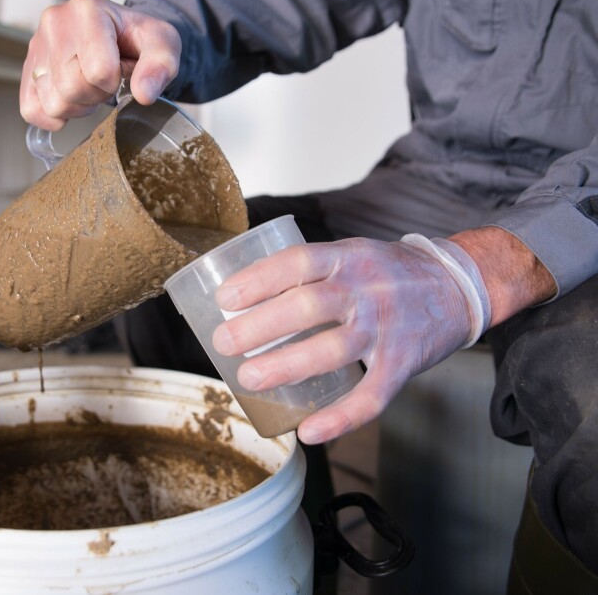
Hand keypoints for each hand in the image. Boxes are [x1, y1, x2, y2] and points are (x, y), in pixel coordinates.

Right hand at [20, 0, 181, 129]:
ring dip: (77, 106)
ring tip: (88, 85)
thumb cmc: (136, 39)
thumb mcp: (162, 44)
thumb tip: (144, 94)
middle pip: (71, 88)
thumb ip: (160, 66)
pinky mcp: (28, 68)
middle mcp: (55, 23)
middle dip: (95, 95)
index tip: (120, 70)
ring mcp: (37, 45)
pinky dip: (53, 115)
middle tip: (105, 81)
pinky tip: (70, 100)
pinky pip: (32, 109)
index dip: (114, 81)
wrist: (118, 34)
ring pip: (53, 103)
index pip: (98, 70)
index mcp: (87, 10)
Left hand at [210, 236, 488, 444]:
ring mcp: (387, 328)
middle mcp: (367, 290)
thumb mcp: (352, 253)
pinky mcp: (403, 363)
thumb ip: (310, 270)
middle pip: (308, 306)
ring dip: (287, 366)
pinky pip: (371, 396)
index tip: (224, 299)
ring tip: (248, 379)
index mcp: (349, 257)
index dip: (258, 279)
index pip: (298, 262)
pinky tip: (307, 430)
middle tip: (223, 342)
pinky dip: (340, 418)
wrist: (460, 286)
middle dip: (260, 326)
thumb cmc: (389, 273)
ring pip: (333, 350)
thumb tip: (244, 296)